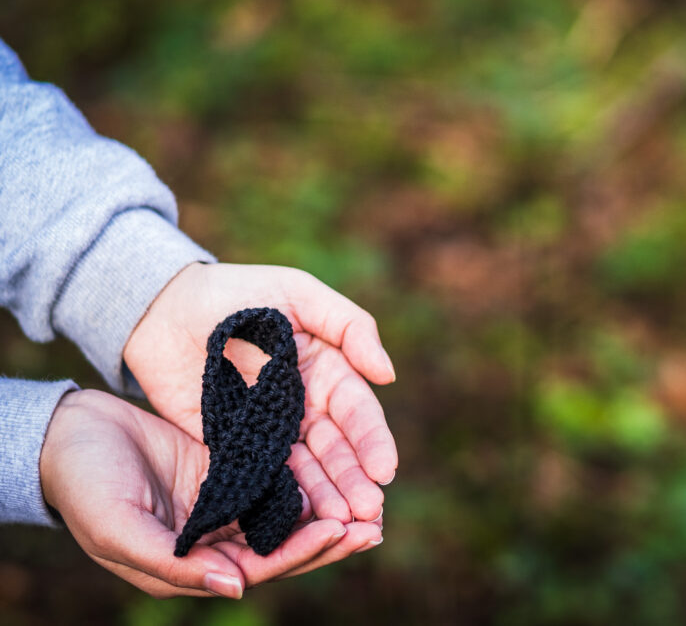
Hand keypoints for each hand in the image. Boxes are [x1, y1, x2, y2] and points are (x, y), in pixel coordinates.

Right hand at [40, 389, 383, 597]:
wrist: (71, 433)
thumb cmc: (86, 485)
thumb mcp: (119, 529)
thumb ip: (173, 564)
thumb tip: (237, 587)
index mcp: (193, 565)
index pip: (260, 567)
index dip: (301, 552)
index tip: (340, 531)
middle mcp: (218, 539)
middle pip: (286, 545)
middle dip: (331, 538)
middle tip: (375, 524)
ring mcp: (228, 502)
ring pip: (288, 513)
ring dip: (327, 508)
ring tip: (370, 499)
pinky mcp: (232, 466)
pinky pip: (277, 474)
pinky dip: (307, 476)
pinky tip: (338, 464)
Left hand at [123, 263, 396, 523]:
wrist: (164, 306)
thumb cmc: (238, 292)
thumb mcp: (298, 293)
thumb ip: (349, 325)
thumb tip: (388, 374)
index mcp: (327, 372)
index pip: (357, 412)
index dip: (373, 442)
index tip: (386, 471)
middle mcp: (304, 408)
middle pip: (335, 450)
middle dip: (354, 481)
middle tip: (369, 513)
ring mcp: (268, 431)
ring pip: (303, 470)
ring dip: (324, 498)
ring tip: (341, 525)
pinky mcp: (230, 447)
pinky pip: (258, 477)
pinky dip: (277, 499)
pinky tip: (292, 520)